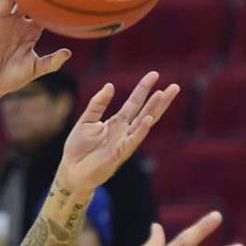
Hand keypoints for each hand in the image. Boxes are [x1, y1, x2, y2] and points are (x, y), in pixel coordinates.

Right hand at [0, 0, 71, 96]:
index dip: (51, 1)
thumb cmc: (13, 77)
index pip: (43, 11)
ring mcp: (0, 24)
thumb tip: (68, 53)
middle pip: (25, 0)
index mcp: (30, 31)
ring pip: (5, 1)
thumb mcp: (35, 68)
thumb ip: (52, 62)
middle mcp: (16, 23)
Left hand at [57, 72, 178, 191]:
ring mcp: (124, 143)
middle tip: (174, 86)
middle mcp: (124, 131)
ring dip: (154, 110)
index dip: (143, 89)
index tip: (154, 74)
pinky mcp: (119, 154)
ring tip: (163, 95)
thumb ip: (97, 104)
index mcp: (117, 123)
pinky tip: (148, 120)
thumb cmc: (78, 148)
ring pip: (143, 124)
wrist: (71, 171)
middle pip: (145, 112)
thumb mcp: (86, 121)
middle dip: (159, 99)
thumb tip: (110, 85)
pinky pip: (132, 140)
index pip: (134, 103)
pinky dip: (140, 130)